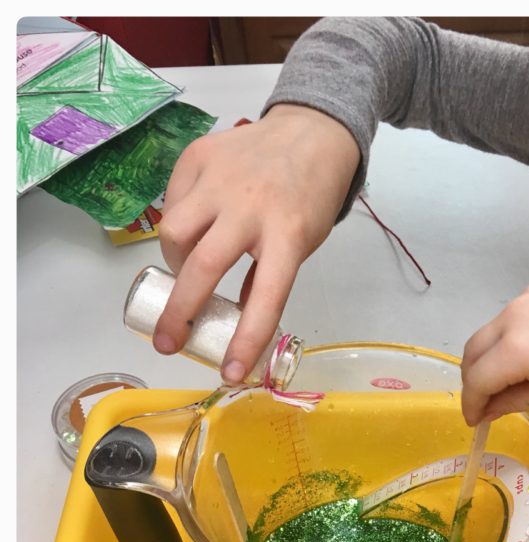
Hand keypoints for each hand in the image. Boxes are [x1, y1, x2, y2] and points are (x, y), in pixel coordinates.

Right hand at [153, 104, 359, 383]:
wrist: (311, 132)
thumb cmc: (308, 197)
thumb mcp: (301, 243)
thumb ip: (265, 276)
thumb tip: (230, 318)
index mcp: (289, 234)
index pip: (266, 297)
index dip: (246, 340)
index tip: (230, 372)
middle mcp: (252, 206)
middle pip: (203, 266)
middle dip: (180, 312)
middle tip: (168, 342)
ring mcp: (221, 178)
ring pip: (174, 231)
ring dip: (174, 263)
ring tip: (186, 274)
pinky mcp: (198, 156)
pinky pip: (173, 202)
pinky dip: (178, 225)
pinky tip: (193, 230)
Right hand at [460, 280, 528, 423]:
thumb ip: (511, 402)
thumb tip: (486, 409)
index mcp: (516, 348)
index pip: (476, 379)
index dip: (471, 404)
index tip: (474, 422)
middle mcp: (512, 315)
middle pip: (473, 351)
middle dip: (473, 380)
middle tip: (483, 402)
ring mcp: (525, 296)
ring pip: (490, 332)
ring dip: (489, 357)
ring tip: (505, 378)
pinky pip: (511, 317)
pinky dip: (509, 337)